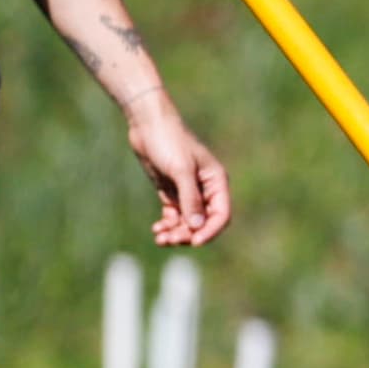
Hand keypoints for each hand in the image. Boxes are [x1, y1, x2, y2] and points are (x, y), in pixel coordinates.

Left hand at [124, 92, 230, 246]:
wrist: (147, 125)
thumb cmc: (169, 142)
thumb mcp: (181, 171)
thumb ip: (190, 199)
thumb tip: (197, 228)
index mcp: (216, 181)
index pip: (221, 214)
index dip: (210, 231)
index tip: (194, 242)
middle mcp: (205, 189)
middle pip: (203, 223)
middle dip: (188, 234)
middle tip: (169, 239)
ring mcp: (188, 191)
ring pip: (187, 222)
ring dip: (176, 233)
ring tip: (159, 237)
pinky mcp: (171, 191)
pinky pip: (174, 216)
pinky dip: (167, 225)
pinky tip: (157, 229)